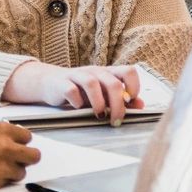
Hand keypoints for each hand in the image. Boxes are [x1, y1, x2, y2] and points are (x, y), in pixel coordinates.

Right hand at [0, 121, 37, 191]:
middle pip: (34, 156)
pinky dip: (0, 182)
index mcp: (1, 130)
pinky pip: (7, 183)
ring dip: (12, 172)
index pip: (27, 136)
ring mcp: (3, 166)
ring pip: (21, 172)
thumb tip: (10, 143)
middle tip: (16, 160)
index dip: (20, 142)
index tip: (15, 145)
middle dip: (27, 158)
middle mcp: (6, 147)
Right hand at [3, 61, 140, 121]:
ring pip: (92, 83)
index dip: (134, 85)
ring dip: (98, 102)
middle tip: (115, 120)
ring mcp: (78, 76)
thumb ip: (121, 99)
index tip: (131, 101)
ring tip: (99, 115)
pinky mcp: (62, 83)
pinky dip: (77, 101)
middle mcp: (95, 72)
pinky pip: (71, 90)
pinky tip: (78, 108)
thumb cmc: (80, 90)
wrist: (50, 83)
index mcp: (107, 73)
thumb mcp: (102, 94)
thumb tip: (141, 105)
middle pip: (112, 83)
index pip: (128, 71)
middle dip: (117, 104)